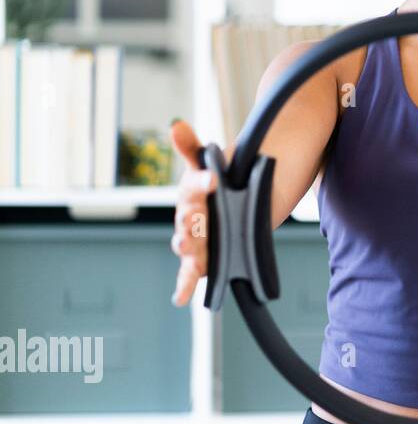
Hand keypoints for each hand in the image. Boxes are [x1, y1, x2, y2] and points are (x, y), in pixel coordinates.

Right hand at [169, 119, 216, 306]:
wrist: (234, 206)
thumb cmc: (218, 186)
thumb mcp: (211, 165)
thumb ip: (194, 149)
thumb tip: (176, 125)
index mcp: (191, 193)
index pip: (193, 186)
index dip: (202, 182)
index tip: (214, 178)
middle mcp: (188, 218)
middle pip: (185, 219)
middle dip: (190, 219)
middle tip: (196, 217)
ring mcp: (196, 240)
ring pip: (185, 245)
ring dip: (186, 246)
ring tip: (189, 246)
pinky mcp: (204, 260)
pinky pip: (191, 274)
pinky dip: (184, 286)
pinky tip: (179, 298)